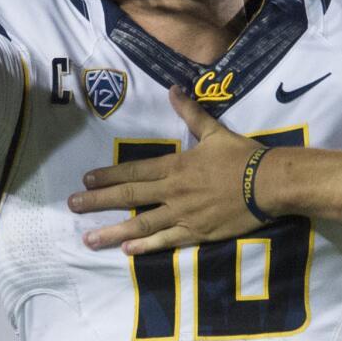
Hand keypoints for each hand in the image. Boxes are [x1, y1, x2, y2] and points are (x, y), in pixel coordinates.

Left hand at [68, 86, 265, 254]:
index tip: (86, 180)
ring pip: (141, 224)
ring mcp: (183, 214)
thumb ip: (191, 113)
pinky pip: (165, 241)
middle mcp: (172, 191)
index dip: (108, 175)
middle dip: (98, 201)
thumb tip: (173, 89)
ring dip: (113, 232)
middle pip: (128, 196)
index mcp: (175, 166)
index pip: (134, 171)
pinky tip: (126, 251)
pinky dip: (145, 247)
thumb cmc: (242, 156)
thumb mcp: (215, 131)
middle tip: (73, 206)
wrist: (268, 183)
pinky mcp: (196, 233)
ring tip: (88, 240)